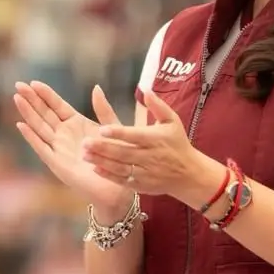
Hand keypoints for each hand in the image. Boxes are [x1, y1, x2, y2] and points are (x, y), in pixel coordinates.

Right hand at [13, 81, 130, 210]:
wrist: (116, 185)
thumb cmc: (116, 158)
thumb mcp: (112, 128)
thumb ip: (103, 109)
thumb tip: (95, 87)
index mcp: (76, 124)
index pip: (57, 105)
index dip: (45, 94)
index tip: (33, 82)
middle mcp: (64, 135)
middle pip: (44, 113)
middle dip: (31, 99)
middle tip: (18, 84)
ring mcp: (59, 148)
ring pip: (40, 127)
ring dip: (28, 113)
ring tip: (17, 98)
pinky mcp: (57, 163)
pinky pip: (42, 148)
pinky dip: (31, 137)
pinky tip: (21, 125)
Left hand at [82, 88, 222, 206]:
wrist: (189, 174)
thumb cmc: (177, 144)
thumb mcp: (172, 121)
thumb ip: (158, 106)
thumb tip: (146, 89)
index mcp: (156, 139)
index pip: (134, 136)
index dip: (118, 133)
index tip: (102, 129)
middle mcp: (150, 156)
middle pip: (123, 152)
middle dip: (103, 148)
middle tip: (84, 143)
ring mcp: (145, 172)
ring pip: (121, 167)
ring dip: (102, 162)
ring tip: (85, 155)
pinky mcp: (141, 185)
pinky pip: (123, 181)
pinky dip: (109, 176)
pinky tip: (95, 169)